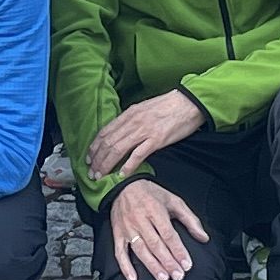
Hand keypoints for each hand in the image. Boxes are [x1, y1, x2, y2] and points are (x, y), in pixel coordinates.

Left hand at [81, 88, 203, 185]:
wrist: (189, 103)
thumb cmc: (169, 106)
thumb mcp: (145, 108)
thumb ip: (132, 119)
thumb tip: (122, 130)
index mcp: (129, 114)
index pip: (105, 132)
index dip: (94, 147)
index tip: (89, 158)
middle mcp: (133, 122)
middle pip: (108, 143)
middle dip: (97, 160)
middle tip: (92, 172)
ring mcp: (144, 131)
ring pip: (118, 149)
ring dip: (107, 165)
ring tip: (101, 176)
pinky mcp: (156, 140)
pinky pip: (138, 155)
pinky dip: (128, 166)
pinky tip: (122, 175)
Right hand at [104, 176, 205, 279]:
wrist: (123, 185)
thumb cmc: (150, 193)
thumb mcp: (173, 200)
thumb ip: (190, 219)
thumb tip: (203, 237)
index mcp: (155, 210)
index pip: (168, 234)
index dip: (178, 250)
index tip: (186, 264)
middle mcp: (140, 220)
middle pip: (155, 244)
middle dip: (168, 262)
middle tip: (178, 276)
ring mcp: (127, 228)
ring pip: (140, 250)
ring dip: (152, 266)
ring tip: (163, 278)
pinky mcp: (117, 234)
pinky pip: (120, 252)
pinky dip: (125, 267)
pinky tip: (133, 279)